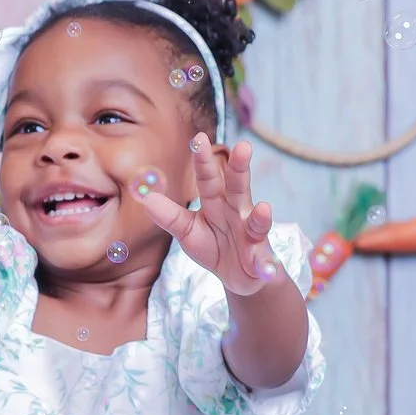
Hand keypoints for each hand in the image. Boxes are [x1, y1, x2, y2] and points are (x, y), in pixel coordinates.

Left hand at [137, 135, 281, 295]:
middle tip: (244, 147)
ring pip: (258, 222)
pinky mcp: (262, 258)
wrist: (238, 276)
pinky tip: (268, 269)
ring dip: (261, 217)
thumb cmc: (213, 247)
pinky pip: (265, 261)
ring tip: (263, 209)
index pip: (209, 178)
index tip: (199, 138)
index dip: (203, 161)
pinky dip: (267, 265)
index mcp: (217, 202)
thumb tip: (146, 198)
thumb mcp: (188, 232)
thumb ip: (170, 217)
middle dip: (241, 169)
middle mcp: (238, 211)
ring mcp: (252, 234)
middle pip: (239, 187)